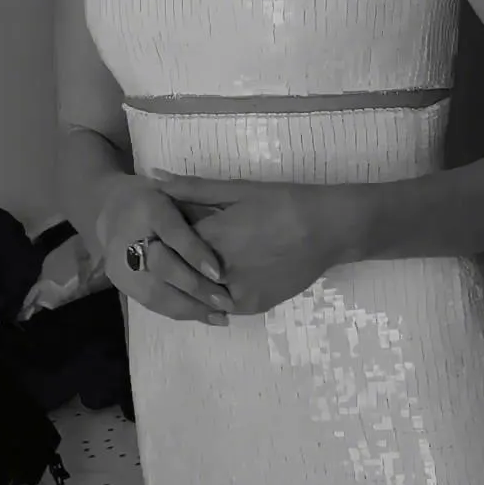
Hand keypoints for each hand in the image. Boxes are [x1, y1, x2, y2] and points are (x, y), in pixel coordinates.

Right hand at [94, 175, 235, 325]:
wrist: (113, 209)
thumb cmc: (157, 198)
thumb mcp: (178, 191)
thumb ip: (199, 207)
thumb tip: (232, 228)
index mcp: (147, 206)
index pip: (171, 231)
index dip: (194, 253)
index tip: (218, 272)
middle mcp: (128, 235)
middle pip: (162, 267)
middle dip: (196, 287)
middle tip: (226, 302)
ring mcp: (120, 263)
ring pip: (156, 292)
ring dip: (190, 307)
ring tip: (220, 316)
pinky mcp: (120, 282)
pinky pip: (151, 302)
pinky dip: (179, 311)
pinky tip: (203, 315)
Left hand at [153, 172, 361, 315]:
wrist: (328, 229)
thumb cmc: (281, 202)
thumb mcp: (236, 190)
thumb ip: (192, 188)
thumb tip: (155, 178)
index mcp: (212, 237)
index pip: (167, 243)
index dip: (159, 236)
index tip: (156, 229)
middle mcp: (220, 271)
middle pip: (178, 272)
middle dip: (168, 261)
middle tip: (164, 250)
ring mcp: (237, 293)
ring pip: (196, 294)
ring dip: (187, 281)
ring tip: (185, 265)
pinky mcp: (252, 306)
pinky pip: (220, 305)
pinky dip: (210, 295)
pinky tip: (209, 281)